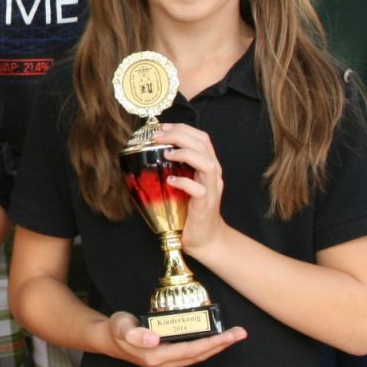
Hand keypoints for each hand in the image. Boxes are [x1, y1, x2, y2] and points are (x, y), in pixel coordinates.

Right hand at [102, 311, 245, 366]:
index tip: (229, 335)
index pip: (191, 350)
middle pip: (199, 356)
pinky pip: (192, 356)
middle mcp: (164, 365)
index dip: (212, 343)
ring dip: (216, 347)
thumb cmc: (116, 329)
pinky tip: (216, 341)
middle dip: (221, 345)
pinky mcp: (168, 361)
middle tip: (241, 333)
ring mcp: (166, 365)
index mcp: (156, 357)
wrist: (108, 340)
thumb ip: (135, 333)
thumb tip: (153, 339)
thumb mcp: (122, 326)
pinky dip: (206, 347)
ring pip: (197, 357)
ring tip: (233, 336)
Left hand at [151, 123, 225, 256]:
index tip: (163, 127)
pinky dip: (184, 182)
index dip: (182, 128)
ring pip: (206, 163)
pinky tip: (170, 180)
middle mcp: (213, 174)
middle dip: (179, 135)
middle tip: (158, 136)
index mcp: (208, 166)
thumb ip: (178, 169)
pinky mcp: (205, 205)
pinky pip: (199, 189)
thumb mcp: (186, 184)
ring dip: (185, 154)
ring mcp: (211, 189)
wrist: (206, 238)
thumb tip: (153, 154)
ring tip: (166, 153)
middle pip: (203, 144)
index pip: (201, 138)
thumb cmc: (191, 210)